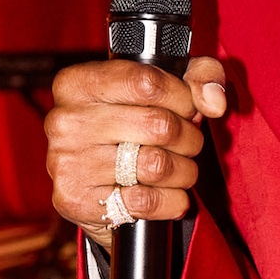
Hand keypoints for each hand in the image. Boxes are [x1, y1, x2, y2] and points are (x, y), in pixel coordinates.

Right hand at [45, 56, 226, 250]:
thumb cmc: (140, 118)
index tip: (189, 108)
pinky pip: (143, 202)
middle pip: (157, 125)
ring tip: (183, 168)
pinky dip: (170, 201)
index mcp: (79, 82)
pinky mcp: (74, 201)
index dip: (182, 98)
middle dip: (189, 137)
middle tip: (189, 142)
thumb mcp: (172, 83)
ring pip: (155, 165)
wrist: (102, 180)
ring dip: (184, 170)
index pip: (147, 82)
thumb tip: (215, 103)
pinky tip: (170, 195)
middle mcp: (64, 120)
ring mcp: (65, 161)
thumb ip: (203, 76)